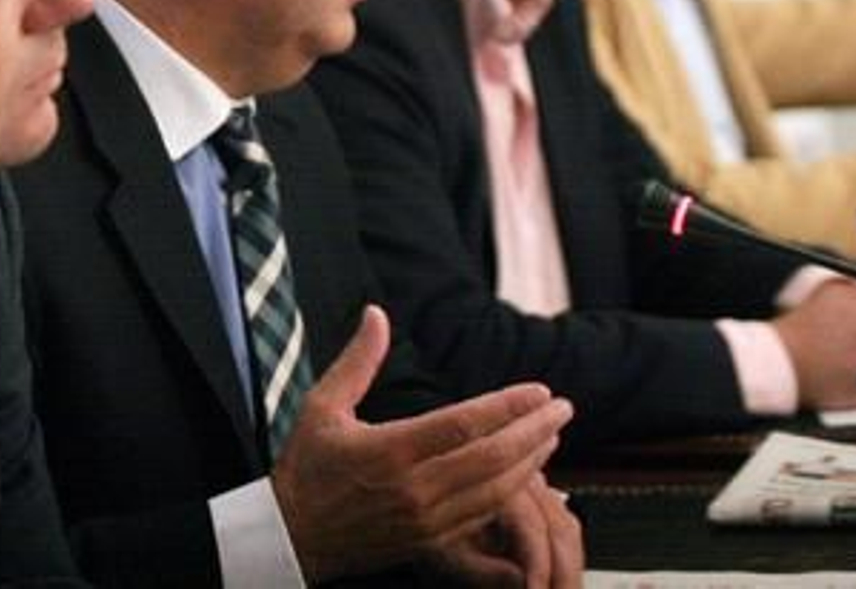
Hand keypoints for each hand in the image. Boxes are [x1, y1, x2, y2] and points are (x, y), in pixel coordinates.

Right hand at [272, 305, 573, 583]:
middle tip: (563, 409)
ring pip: (495, 491)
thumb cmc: (306, 469)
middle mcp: (414, 489)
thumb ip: (357, 360)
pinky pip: (483, 517)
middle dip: (534, 432)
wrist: (292, 538)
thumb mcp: (322, 405)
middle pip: (493, 458)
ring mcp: (425, 520)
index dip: (508, 406)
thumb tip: (376, 313)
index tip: (538, 390)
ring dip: (531, 463)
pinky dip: (512, 495)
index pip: (465, 424)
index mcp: (390, 451)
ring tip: (551, 437)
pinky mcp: (430, 542)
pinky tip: (527, 476)